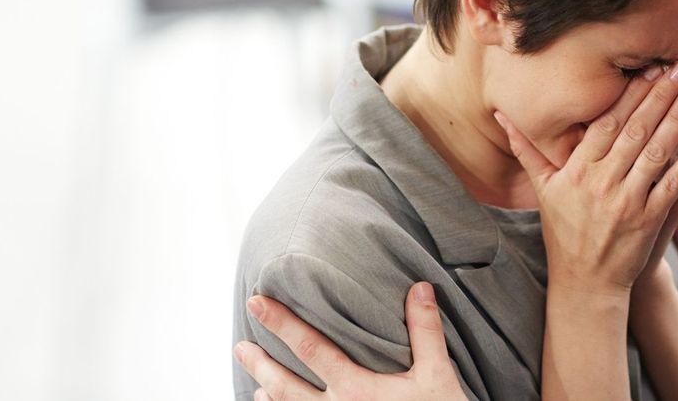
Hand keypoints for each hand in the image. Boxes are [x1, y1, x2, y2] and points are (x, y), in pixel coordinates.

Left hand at [234, 283, 466, 400]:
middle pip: (285, 386)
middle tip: (240, 347)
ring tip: (254, 382)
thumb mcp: (437, 375)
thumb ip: (425, 331)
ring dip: (268, 395)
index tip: (257, 303)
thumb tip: (420, 287)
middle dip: (260, 363)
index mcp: (356, 389)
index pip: (310, 349)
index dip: (281, 324)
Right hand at [495, 62, 677, 296]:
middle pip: (636, 130)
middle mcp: (602, 183)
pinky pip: (675, 183)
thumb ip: (527, 150)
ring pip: (658, 151)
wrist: (585, 282)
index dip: (629, 93)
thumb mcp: (542, 189)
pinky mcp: (650, 220)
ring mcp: (628, 202)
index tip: (648, 67)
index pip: (607, 122)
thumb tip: (503, 116)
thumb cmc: (563, 232)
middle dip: (660, 95)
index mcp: (577, 171)